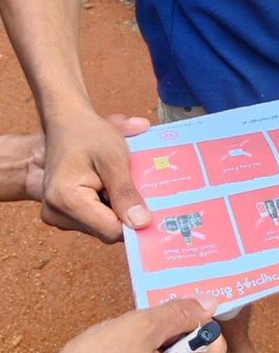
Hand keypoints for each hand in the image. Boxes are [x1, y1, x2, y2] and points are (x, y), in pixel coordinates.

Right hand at [40, 107, 153, 241]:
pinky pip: (93, 220)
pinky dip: (105, 208)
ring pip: (101, 227)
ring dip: (115, 210)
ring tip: (114, 184)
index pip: (111, 231)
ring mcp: (56, 214)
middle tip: (131, 189)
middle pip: (106, 231)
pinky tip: (106, 188)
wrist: (65, 122)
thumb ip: (126, 193)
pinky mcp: (60, 213)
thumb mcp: (114, 160)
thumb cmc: (88, 135)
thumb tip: (141, 223)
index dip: (133, 222)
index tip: (148, 207)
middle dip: (124, 214)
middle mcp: (56, 212)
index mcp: (66, 200)